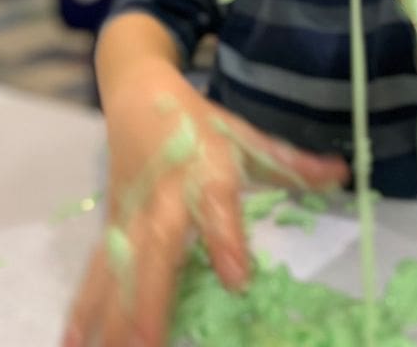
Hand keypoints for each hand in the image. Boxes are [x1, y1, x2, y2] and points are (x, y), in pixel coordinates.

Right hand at [62, 60, 347, 346]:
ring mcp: (133, 211)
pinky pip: (97, 268)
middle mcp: (166, 195)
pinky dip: (83, 305)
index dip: (226, 239)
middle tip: (147, 346)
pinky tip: (72, 341)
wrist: (138, 95)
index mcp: (205, 170)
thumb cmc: (199, 123)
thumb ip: (293, 164)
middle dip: (151, 297)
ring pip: (120, 264)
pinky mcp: (113, 223)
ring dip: (112, 312)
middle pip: (157, 247)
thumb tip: (344, 172)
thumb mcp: (246, 138)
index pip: (217, 206)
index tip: (236, 277)